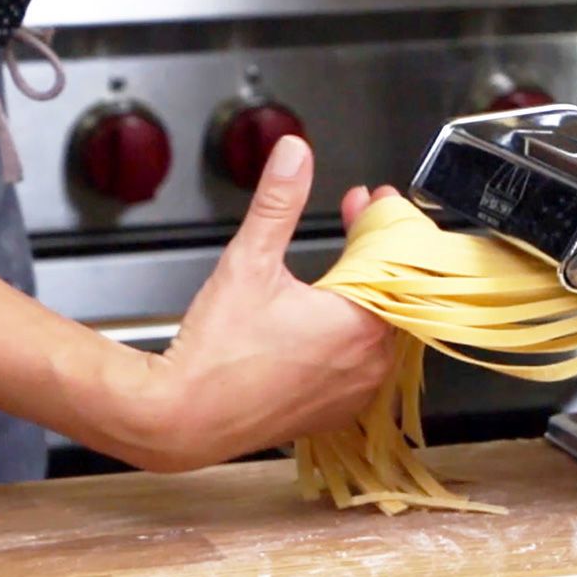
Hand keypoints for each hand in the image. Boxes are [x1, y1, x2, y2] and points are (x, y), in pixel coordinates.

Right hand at [133, 137, 394, 470]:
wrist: (181, 420)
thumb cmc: (215, 354)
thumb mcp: (250, 261)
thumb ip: (278, 202)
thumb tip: (294, 155)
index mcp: (362, 323)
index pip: (395, 259)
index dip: (383, 222)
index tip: (372, 201)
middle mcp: (370, 361)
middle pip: (393, 291)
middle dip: (375, 249)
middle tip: (359, 220)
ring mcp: (357, 389)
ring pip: (381, 325)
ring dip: (366, 289)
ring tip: (345, 260)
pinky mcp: (338, 408)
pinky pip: (363, 359)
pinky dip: (353, 329)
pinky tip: (329, 311)